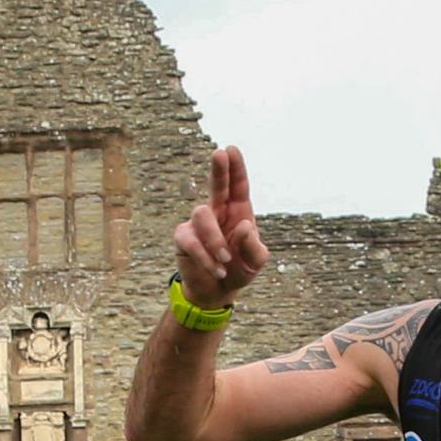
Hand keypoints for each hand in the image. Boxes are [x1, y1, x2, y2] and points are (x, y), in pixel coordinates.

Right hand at [171, 148, 271, 312]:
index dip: (236, 167)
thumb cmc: (239, 269)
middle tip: (219, 153)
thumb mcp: (256, 262)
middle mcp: (218, 211)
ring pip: (202, 216)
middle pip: (217, 186)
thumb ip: (254, 247)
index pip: (238, 185)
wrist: (217, 291)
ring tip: (226, 261)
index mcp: (238, 211)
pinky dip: (206, 257)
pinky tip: (218, 269)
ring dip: (216, 240)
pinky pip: (191, 241)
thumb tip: (244, 226)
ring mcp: (198, 224)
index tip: (231, 149)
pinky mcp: (184, 238)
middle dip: (219, 170)